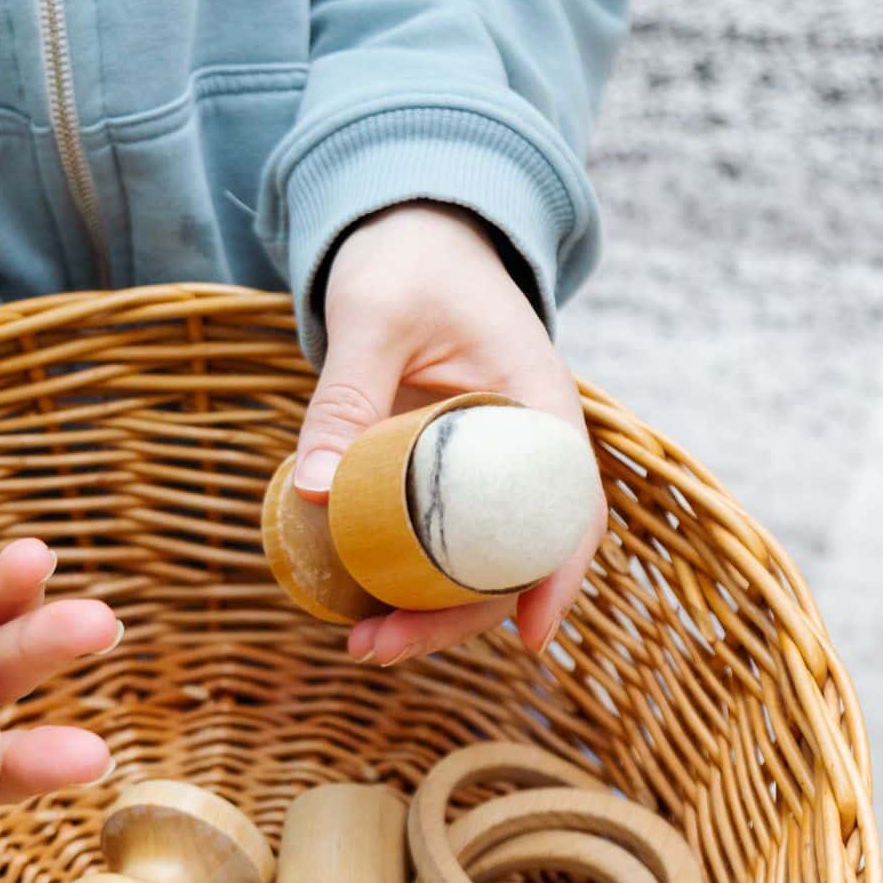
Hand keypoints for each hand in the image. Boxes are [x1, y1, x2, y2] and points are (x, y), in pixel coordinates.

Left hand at [292, 203, 599, 665]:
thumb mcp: (371, 319)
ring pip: (478, 562)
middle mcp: (525, 447)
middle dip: (459, 618)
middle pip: (518, 555)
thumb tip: (311, 493)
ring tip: (362, 647)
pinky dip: (408, 581)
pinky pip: (440, 543)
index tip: (531, 637)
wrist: (409, 233)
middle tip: (380, 649)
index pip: (570, 506)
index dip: (557, 576)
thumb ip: (345, 399)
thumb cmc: (406, 261)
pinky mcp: (447, 478)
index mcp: (538, 404)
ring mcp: (487, 468)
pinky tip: (359, 609)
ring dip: (430, 613)